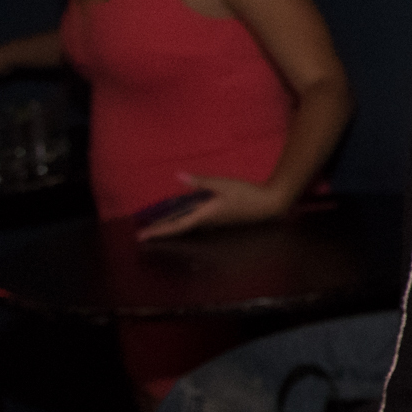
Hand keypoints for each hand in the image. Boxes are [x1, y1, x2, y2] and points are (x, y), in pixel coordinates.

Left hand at [136, 172, 292, 240]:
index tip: (142, 236)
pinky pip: (194, 222)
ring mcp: (212, 222)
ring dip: (170, 226)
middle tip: (142, 234)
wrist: (268, 204)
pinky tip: (179, 217)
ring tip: (156, 226)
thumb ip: (201, 181)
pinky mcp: (218, 218)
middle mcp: (206, 222)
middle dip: (160, 231)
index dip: (159, 230)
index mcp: (205, 215)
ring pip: (186, 226)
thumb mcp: (224, 184)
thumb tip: (178, 176)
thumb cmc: (247, 194)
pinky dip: (182, 221)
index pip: (176, 225)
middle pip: (178, 228)